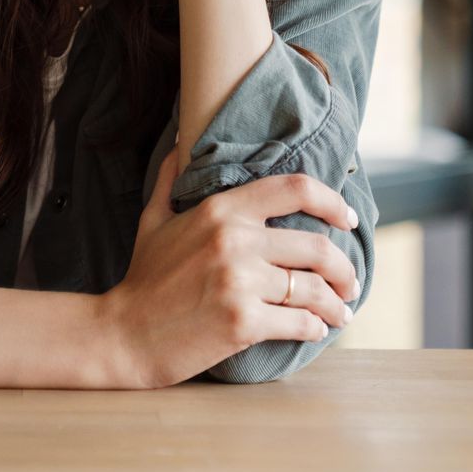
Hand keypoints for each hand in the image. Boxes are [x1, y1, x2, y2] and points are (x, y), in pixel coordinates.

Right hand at [99, 148, 362, 389]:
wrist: (123, 334)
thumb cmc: (143, 277)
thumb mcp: (153, 219)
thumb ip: (171, 178)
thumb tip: (181, 137)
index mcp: (220, 210)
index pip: (294, 190)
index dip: (332, 201)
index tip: (348, 218)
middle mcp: (234, 240)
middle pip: (316, 246)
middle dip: (343, 268)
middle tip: (349, 282)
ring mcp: (239, 282)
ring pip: (313, 289)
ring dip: (335, 304)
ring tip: (340, 313)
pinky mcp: (242, 322)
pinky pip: (299, 323)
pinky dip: (314, 328)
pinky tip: (315, 330)